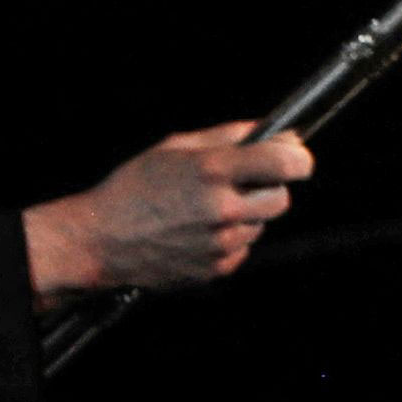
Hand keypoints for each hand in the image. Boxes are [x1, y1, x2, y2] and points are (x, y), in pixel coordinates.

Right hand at [24, 122, 313, 298]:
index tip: (295, 156)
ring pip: (261, 224)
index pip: (286, 164)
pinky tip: (197, 230)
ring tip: (204, 208)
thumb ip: (231, 136)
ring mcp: (221, 244)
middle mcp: (221, 209)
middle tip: (240, 182)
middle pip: (282, 198)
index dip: (299, 158)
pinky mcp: (217, 269)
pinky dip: (230, 238)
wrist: (102, 240)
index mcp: (212, 171)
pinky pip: (243, 248)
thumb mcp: (177, 146)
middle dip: (269, 187)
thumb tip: (279, 131)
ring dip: (246, 214)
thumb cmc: (136, 186)